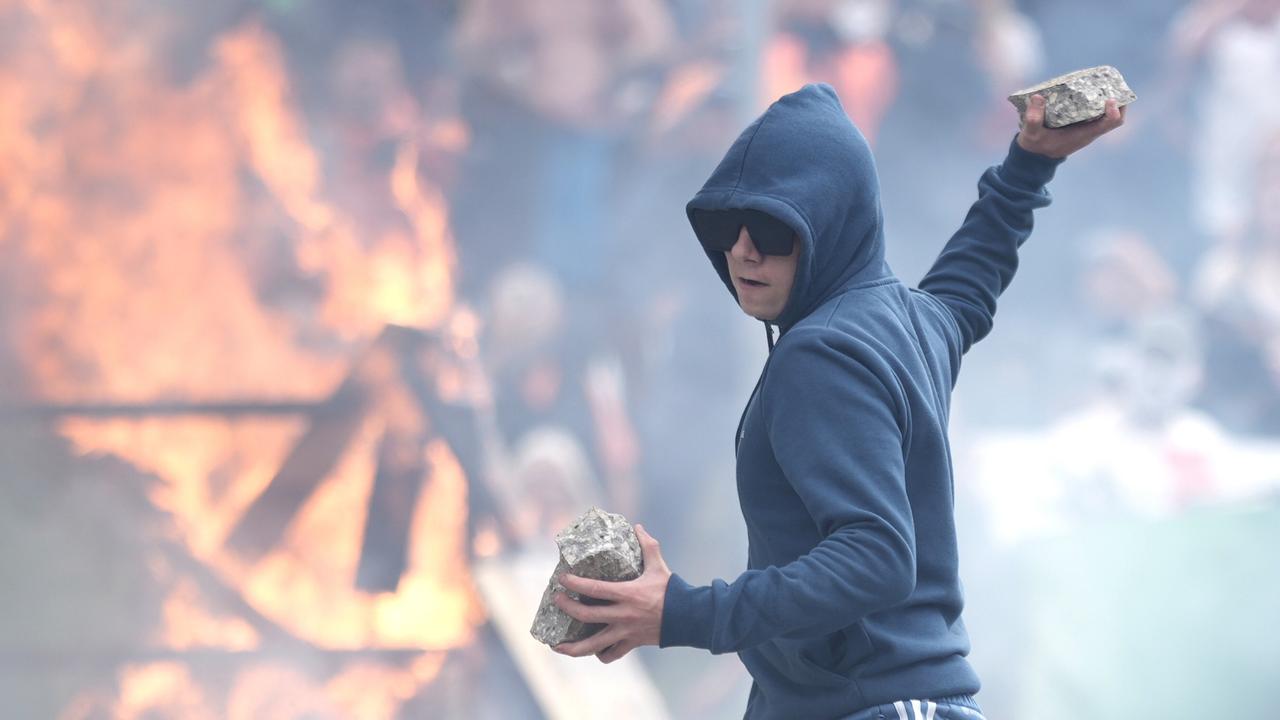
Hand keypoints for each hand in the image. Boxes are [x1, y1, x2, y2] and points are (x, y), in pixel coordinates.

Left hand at [552, 524, 671, 663]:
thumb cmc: (672, 590)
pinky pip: (611, 654)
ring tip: (557, 646)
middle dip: (567, 608)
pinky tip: (592, 651)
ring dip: (573, 647)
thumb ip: (648, 545)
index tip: (561, 579)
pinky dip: (600, 654)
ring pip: (594, 645)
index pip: (594, 589)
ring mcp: (626, 632)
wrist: (689, 617)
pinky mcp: (632, 643)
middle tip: (556, 600)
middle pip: (587, 615)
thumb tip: (638, 527)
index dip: (575, 584)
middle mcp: (623, 615)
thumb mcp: (659, 566)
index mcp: (627, 594)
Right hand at [1016, 94, 1125, 158]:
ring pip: (1108, 115)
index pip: (1110, 123)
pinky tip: (1090, 91)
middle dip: (1118, 101)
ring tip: (1102, 83)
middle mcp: (1090, 132)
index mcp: (1084, 134)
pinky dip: (1098, 103)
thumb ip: (1033, 118)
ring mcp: (1087, 129)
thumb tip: (1038, 97)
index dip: (1115, 110)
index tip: (1109, 98)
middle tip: (1110, 84)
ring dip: (1109, 100)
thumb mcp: (1031, 134)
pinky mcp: (1082, 126)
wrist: (1035, 157)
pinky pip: (1098, 114)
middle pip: (1115, 117)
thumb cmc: (1035, 146)